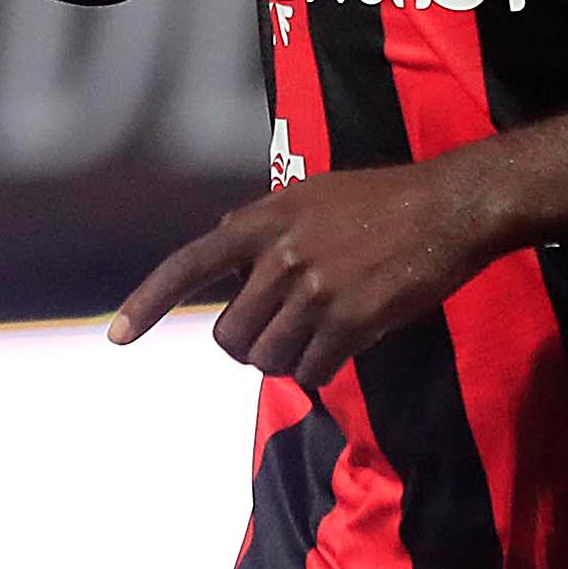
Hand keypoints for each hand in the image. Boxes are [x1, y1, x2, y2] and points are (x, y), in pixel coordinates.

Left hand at [107, 161, 507, 383]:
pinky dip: (315, 374)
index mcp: (264, 220)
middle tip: (275, 340)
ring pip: (266, 359)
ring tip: (312, 343)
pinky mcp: (352, 319)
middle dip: (246, 348)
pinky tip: (337, 353)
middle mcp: (281, 255)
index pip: (189, 264)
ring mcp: (315, 289)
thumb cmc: (384, 201)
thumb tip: (225, 251)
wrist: (450, 208)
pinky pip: (309, 372)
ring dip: (283, 364)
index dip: (147, 303)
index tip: (116, 338)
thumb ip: (265, 224)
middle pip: (228, 334)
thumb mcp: (311, 194)